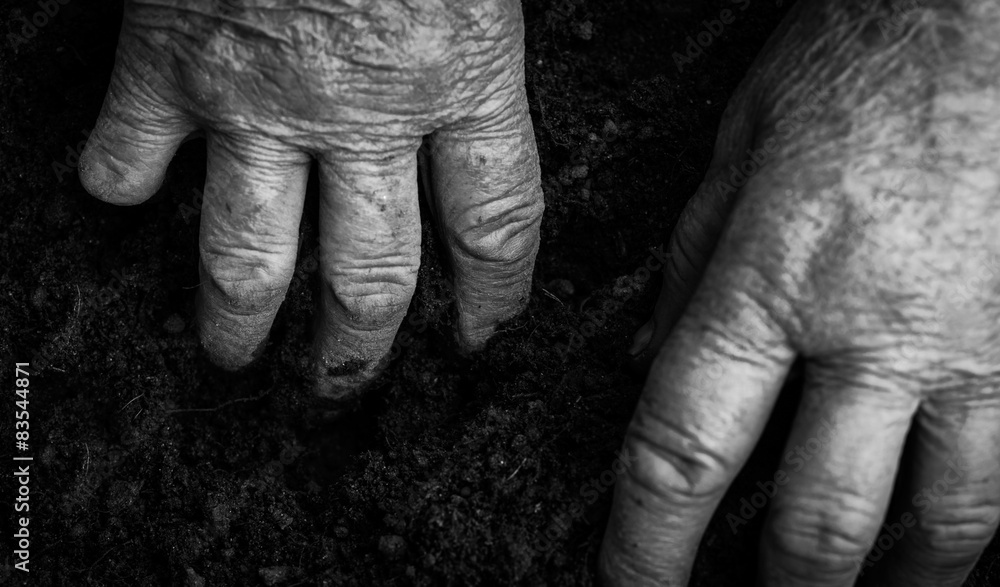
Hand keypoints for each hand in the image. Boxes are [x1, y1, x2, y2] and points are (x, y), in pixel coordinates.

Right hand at [79, 0, 542, 399]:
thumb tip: (491, 92)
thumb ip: (488, 37)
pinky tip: (116, 201)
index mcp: (458, 72)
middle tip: (346, 383)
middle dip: (360, 348)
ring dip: (239, 319)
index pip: (495, 227)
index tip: (482, 335)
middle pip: (372, 277)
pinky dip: (116, 182)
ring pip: (248, 257)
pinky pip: (131, 153)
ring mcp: (256, 96)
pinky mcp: (167, 61)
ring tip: (234, 355)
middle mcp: (359, 109)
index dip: (494, 297)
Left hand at [602, 0, 999, 584]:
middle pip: (815, 520)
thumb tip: (645, 362)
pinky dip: (978, 526)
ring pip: (942, 522)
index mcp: (773, 280)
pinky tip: (951, 543)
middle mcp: (878, 331)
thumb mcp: (740, 145)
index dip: (647, 546)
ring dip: (888, 581)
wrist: (993, 10)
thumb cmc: (867, 55)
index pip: (683, 450)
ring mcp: (979, 346)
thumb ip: (691, 265)